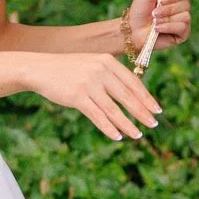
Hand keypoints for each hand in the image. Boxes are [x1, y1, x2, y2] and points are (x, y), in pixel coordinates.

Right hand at [27, 53, 160, 140]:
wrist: (41, 69)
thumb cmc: (70, 69)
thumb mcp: (92, 65)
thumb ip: (111, 76)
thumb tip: (133, 96)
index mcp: (107, 62)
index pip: (133, 83)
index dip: (146, 98)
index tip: (157, 110)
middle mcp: (100, 71)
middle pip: (127, 96)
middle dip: (142, 112)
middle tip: (154, 124)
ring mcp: (88, 84)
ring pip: (114, 109)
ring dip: (128, 124)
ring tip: (138, 135)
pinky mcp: (77, 97)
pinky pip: (97, 116)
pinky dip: (109, 128)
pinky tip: (117, 136)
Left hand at [125, 0, 190, 53]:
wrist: (133, 28)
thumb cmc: (141, 8)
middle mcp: (183, 7)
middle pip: (186, 3)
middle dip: (167, 7)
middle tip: (154, 11)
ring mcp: (184, 21)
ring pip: (185, 15)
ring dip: (166, 18)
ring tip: (154, 21)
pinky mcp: (183, 34)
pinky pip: (182, 27)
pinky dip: (167, 27)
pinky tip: (157, 28)